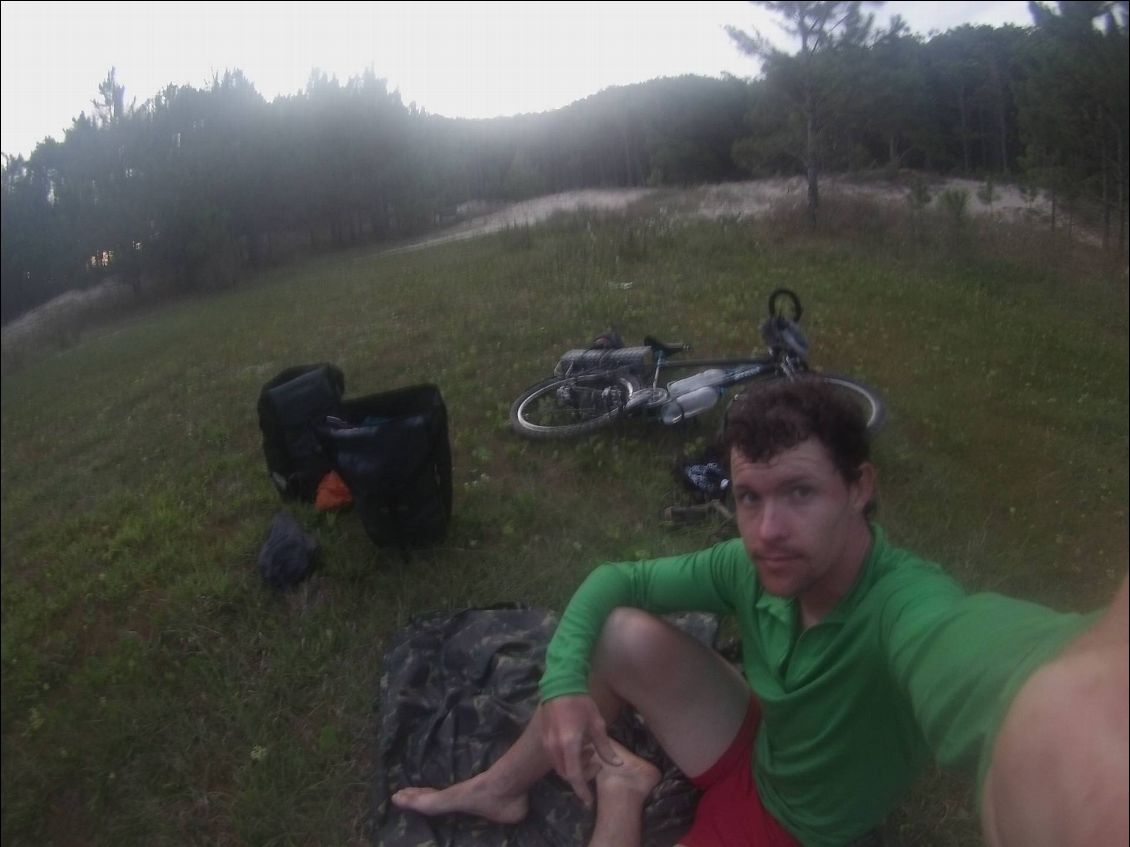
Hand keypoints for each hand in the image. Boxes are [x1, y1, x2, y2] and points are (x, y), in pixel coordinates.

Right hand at [541, 694, 621, 808]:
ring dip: (573, 768)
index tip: (588, 802)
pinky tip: (577, 746)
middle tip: (596, 766)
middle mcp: (555, 747)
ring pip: (559, 768)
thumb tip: (616, 765)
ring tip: (588, 752)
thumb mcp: (597, 724)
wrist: (560, 686)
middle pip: (566, 775)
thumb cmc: (581, 703)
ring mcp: (547, 744)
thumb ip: (605, 747)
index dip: (582, 791)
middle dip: (581, 778)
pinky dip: (566, 760)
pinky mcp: (544, 740)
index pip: (575, 776)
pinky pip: (555, 759)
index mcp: (569, 744)